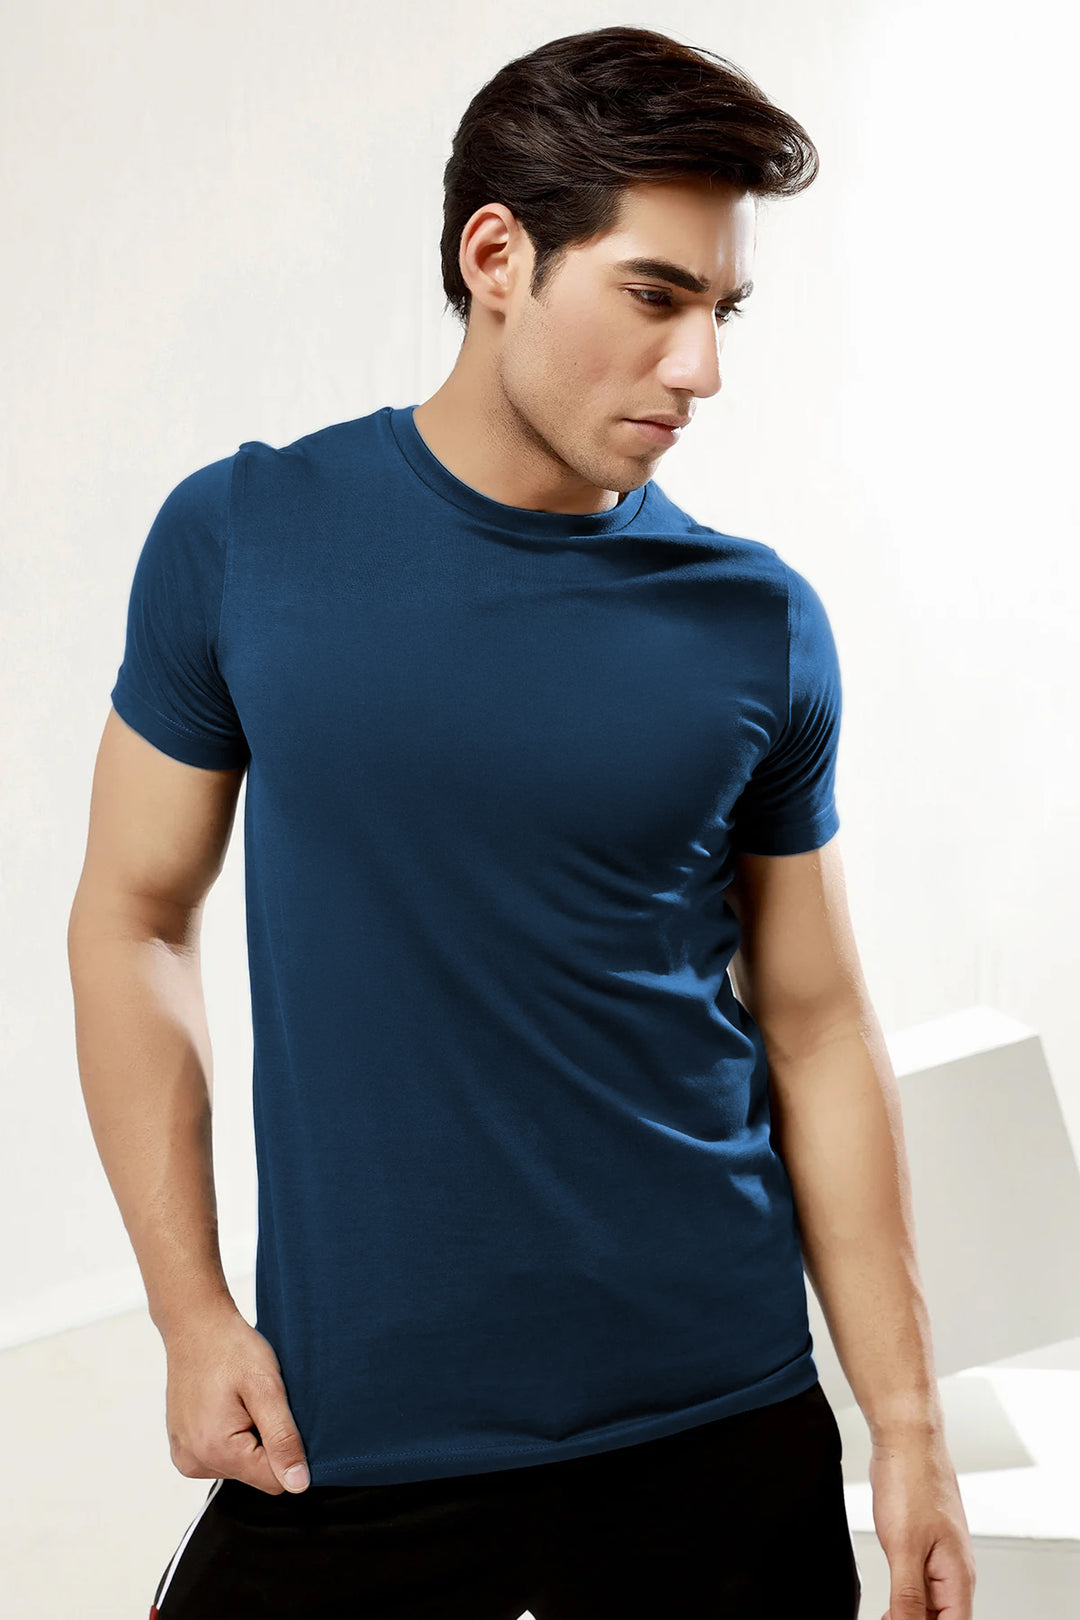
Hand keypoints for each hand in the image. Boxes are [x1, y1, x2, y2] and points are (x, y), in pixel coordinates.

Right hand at [163, 1302, 310, 1495]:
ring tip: (240, 1400)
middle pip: (255, 1474)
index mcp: (216, 1451)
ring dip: (248, 1438)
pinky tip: (226, 1406)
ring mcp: (185, 1457)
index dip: (287, 1449)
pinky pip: (220, 1457)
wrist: (195, 1326)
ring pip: (239, 1466)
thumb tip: (298, 1485)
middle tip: (257, 1402)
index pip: (274, 1481)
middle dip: (265, 1441)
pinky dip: (230, 1436)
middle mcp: (194, 1462)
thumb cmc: (231, 1349)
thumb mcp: (267, 1388)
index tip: (278, 1414)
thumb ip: (283, 1439)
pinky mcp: (182, 1448)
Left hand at [868, 1430, 975, 1617]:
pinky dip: (906, 1598)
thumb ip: (908, 1596)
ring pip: (931, 1605)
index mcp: (958, 1577)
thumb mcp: (904, 1548)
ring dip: (909, 1615)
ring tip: (883, 1615)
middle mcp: (955, 1571)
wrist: (906, 1439)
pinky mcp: (925, 1545)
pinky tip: (888, 1603)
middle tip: (884, 1618)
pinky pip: (921, 1584)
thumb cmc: (911, 1482)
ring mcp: (941, 1558)